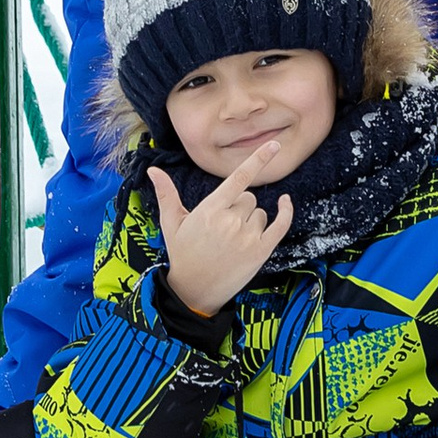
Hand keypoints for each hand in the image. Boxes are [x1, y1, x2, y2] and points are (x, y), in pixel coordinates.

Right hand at [147, 158, 296, 319]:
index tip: (274, 146)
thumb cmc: (182, 254)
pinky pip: (280, 224)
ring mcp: (248, 237)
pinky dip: (285, 212)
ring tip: (231, 239)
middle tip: (221, 228)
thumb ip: (166, 194)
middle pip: (248, 197)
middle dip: (238, 206)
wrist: (194, 291)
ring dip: (250, 219)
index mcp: (210, 210)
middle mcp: (231, 221)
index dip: (258, 159)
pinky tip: (284, 203)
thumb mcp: (172, 223)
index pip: (239, 178)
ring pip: (260, 212)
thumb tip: (153, 169)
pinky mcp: (261, 251)